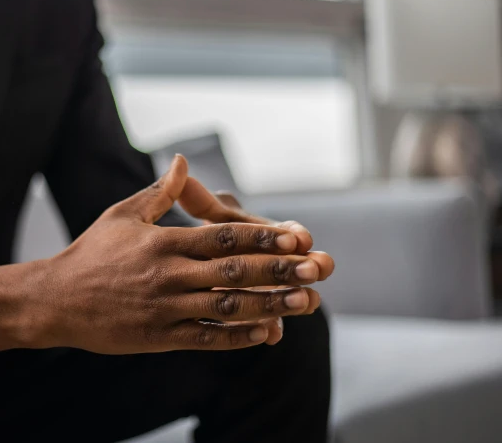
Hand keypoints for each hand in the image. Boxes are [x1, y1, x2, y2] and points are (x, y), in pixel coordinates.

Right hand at [0, 156, 331, 355]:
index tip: (296, 234)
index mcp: (162, 241)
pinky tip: (267, 333)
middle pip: (233, 271)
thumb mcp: (122, 214)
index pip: (222, 236)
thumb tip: (183, 161)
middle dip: (279, 269)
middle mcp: (168, 275)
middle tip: (318, 268)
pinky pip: (205, 337)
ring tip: (306, 303)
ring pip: (226, 306)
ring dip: (270, 304)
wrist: (56, 300)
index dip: (262, 235)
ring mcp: (165, 308)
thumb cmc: (91, 252)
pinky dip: (237, 337)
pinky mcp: (159, 337)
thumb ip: (159, 192)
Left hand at [176, 176, 334, 341]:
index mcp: (256, 233)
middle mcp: (265, 261)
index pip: (277, 231)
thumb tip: (182, 166)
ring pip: (280, 295)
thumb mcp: (200, 219)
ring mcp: (261, 290)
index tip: (300, 237)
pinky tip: (270, 336)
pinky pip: (261, 323)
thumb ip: (199, 200)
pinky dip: (267, 329)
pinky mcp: (253, 315)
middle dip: (304, 265)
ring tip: (309, 303)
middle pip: (288, 263)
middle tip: (319, 268)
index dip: (288, 234)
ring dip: (294, 298)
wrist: (189, 273)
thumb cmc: (201, 238)